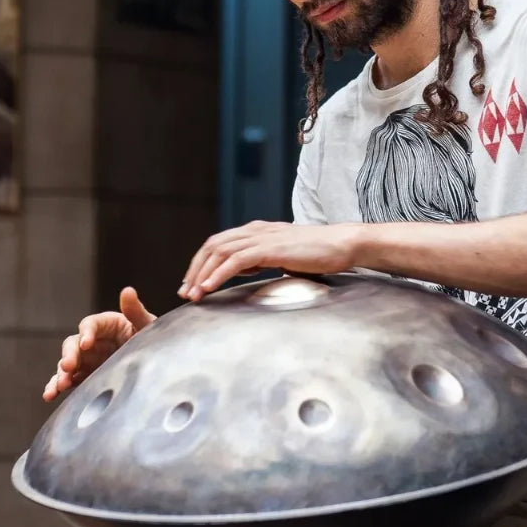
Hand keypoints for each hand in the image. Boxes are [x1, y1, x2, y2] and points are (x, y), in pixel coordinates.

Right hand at [42, 287, 155, 401]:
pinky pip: (68, 380)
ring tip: (59, 386)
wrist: (156, 363)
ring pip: (67, 363)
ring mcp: (87, 359)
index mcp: (107, 324)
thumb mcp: (146, 325)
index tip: (86, 343)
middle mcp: (93, 341)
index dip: (87, 332)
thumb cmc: (151, 339)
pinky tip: (50, 395)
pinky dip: (57, 386)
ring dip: (60, 374)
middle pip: (73, 344)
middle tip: (68, 366)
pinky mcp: (85, 376)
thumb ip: (136, 311)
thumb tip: (128, 290)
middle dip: (69, 354)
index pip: (91, 324)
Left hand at [179, 221, 359, 301]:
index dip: (201, 263)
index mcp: (257, 231)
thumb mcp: (283, 255)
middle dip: (195, 269)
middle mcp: (255, 230)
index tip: (193, 284)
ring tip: (193, 295)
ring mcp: (262, 237)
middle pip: (213, 246)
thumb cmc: (318, 253)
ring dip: (202, 274)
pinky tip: (209, 288)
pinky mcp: (270, 248)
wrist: (342, 244)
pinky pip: (236, 260)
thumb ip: (262, 259)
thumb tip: (245, 270)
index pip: (219, 243)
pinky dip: (219, 274)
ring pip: (220, 252)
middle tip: (185, 293)